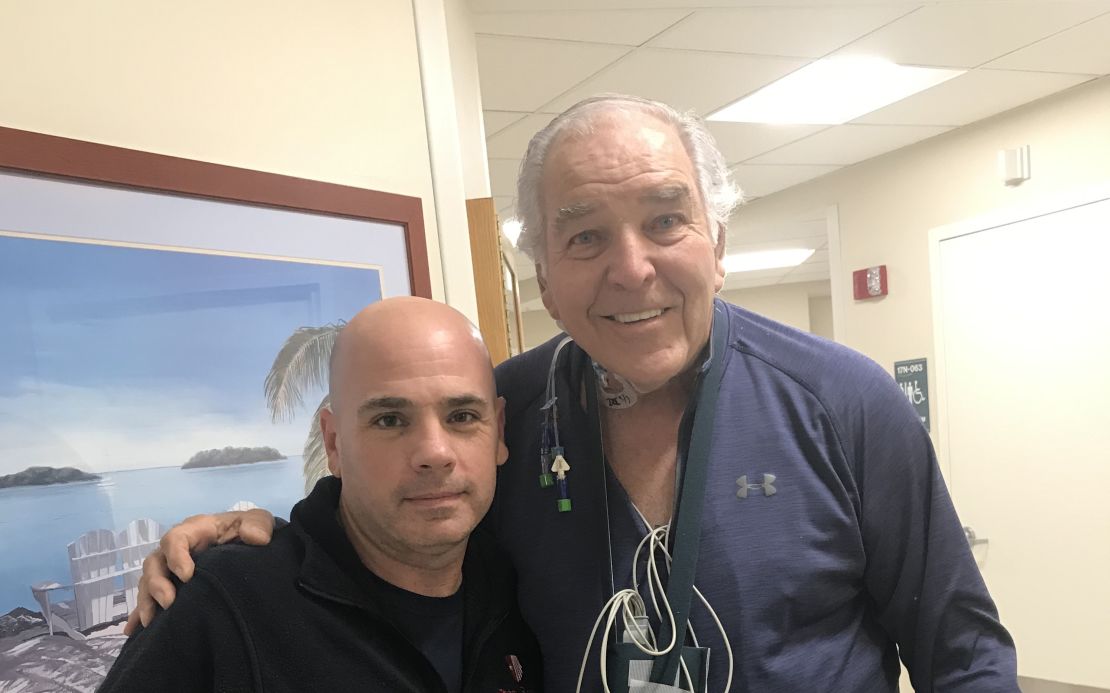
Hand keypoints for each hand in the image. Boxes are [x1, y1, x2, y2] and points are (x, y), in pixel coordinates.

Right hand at [124, 508, 274, 633]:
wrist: (248, 544)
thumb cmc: (248, 529)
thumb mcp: (258, 520)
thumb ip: (258, 525)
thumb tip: (256, 538)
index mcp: (194, 530)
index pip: (175, 538)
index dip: (176, 556)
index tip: (187, 576)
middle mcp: (176, 549)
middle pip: (155, 562)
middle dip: (157, 583)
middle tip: (169, 603)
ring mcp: (170, 568)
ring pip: (148, 582)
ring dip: (146, 601)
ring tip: (151, 622)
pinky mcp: (170, 585)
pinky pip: (149, 599)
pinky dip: (140, 614)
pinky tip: (133, 632)